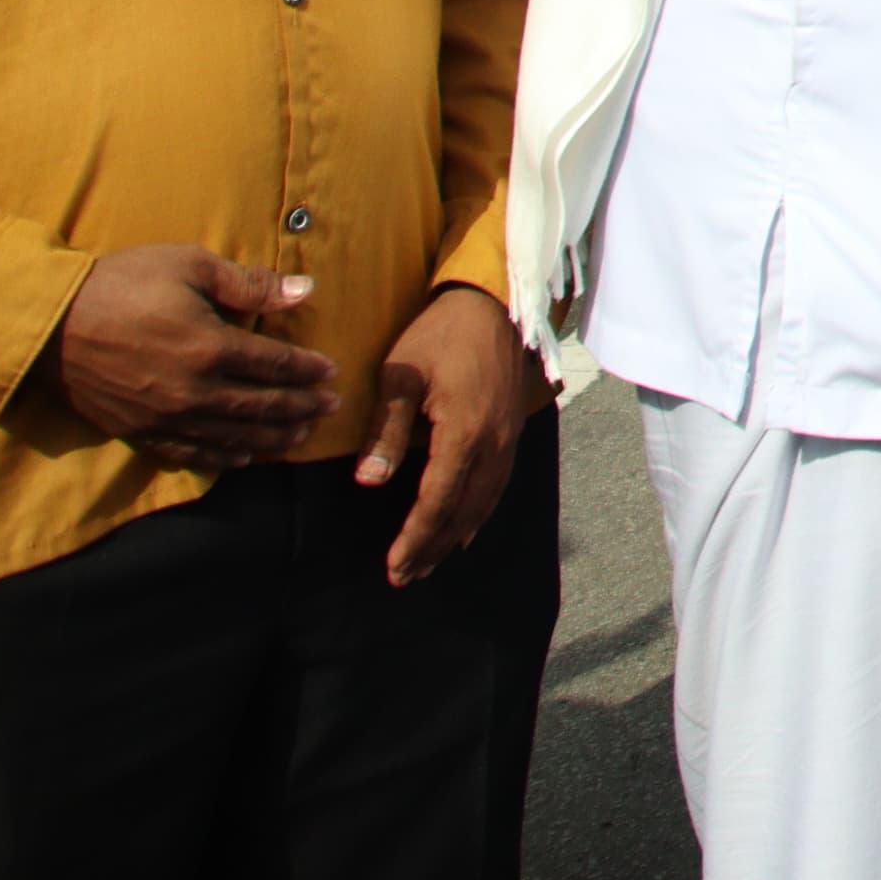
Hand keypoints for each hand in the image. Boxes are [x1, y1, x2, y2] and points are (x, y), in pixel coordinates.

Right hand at [46, 246, 339, 469]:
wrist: (47, 323)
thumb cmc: (121, 283)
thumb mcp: (188, 265)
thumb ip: (249, 284)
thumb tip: (305, 291)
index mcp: (210, 348)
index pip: (275, 366)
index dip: (307, 371)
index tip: (331, 372)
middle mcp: (193, 391)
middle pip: (261, 407)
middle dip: (301, 408)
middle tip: (330, 409)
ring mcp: (164, 417)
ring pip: (232, 437)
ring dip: (271, 438)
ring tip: (300, 437)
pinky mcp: (137, 432)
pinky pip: (189, 454)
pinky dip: (221, 458)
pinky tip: (241, 458)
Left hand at [358, 285, 543, 585]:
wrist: (493, 302)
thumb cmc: (439, 334)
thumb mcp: (400, 374)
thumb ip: (385, 430)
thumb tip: (368, 481)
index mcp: (465, 433)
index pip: (437, 500)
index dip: (415, 537)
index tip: (393, 567)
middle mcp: (494, 444)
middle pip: (464, 511)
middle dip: (433, 547)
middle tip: (405, 577)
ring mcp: (508, 439)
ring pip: (484, 502)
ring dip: (455, 536)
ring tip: (430, 562)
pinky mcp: (512, 431)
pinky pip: (498, 485)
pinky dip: (479, 513)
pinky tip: (466, 528)